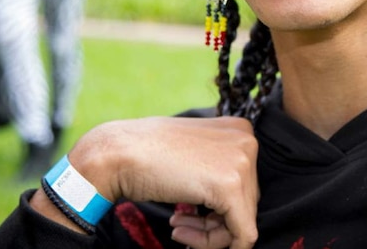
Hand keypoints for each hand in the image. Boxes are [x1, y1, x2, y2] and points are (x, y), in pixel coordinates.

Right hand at [69, 116, 259, 248]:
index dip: (218, 204)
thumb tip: (232, 206)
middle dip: (213, 220)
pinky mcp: (230, 188)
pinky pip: (241, 234)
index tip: (190, 212)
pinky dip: (212, 244)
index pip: (245, 182)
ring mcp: (242, 162)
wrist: (118, 153)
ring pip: (244, 220)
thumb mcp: (194, 153)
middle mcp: (247, 141)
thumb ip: (218, 168)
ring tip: (178, 228)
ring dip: (209, 233)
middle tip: (180, 222)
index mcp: (240, 129)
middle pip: (246, 201)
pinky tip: (179, 233)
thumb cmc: (147, 153)